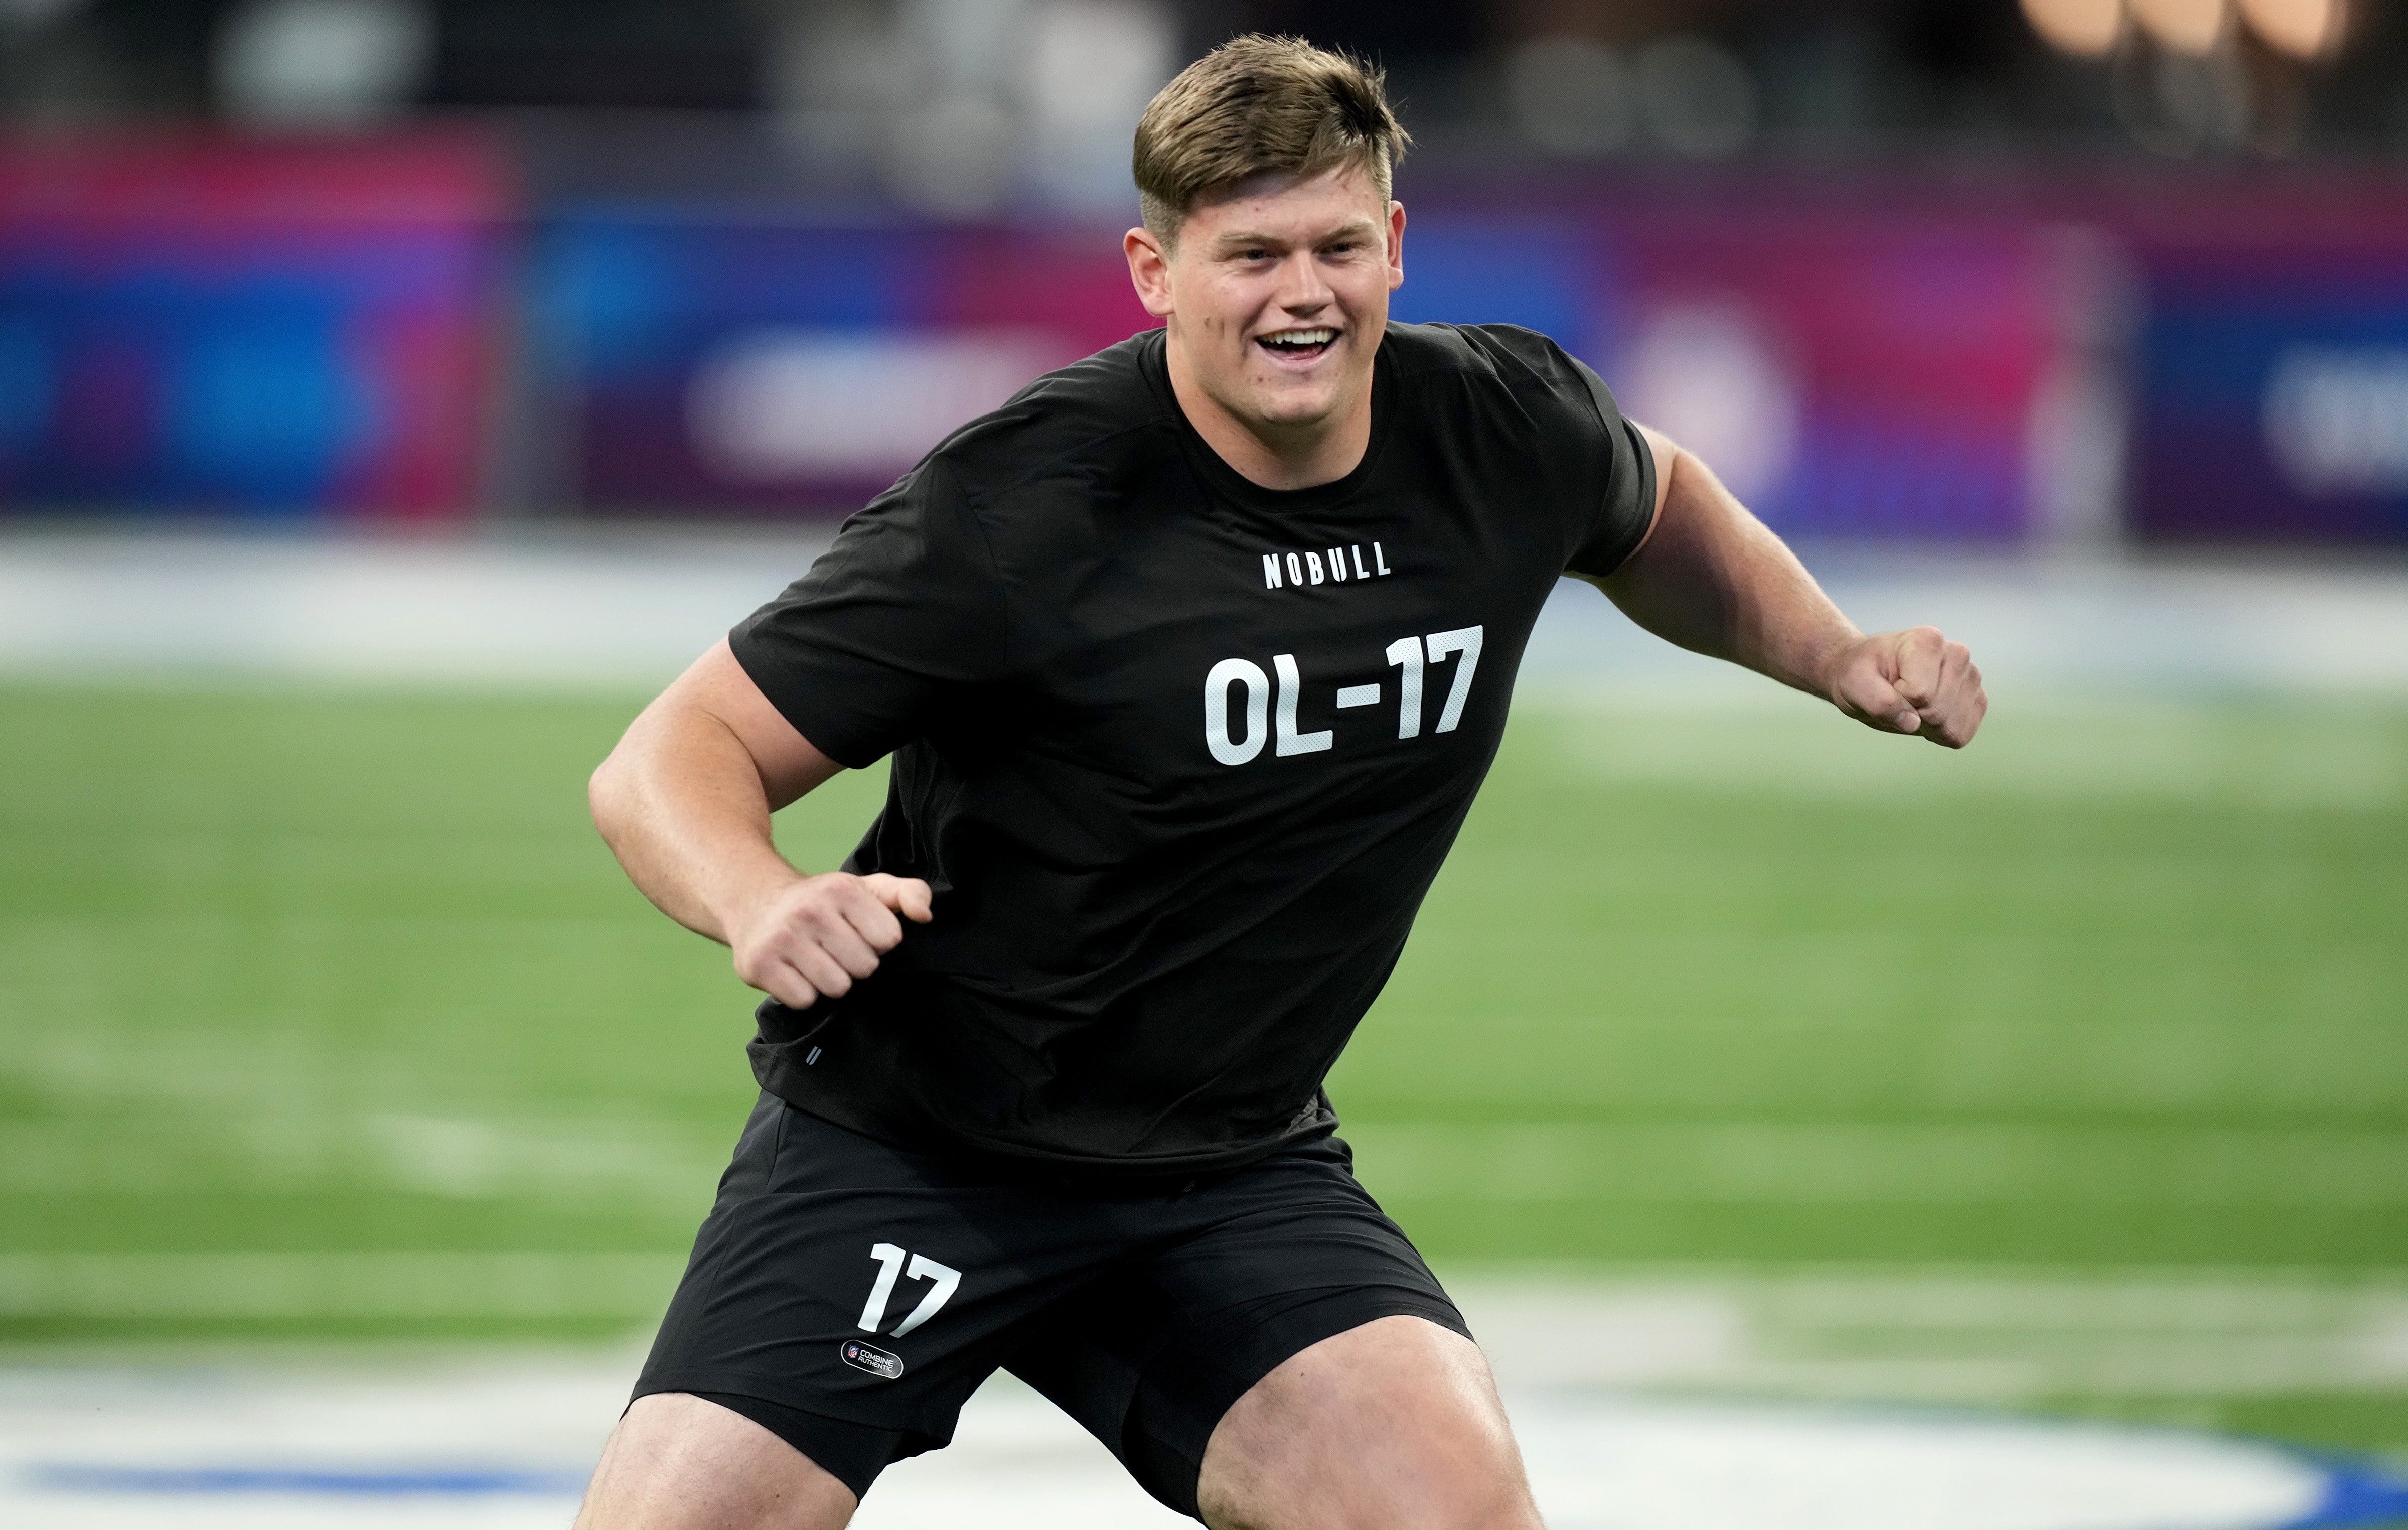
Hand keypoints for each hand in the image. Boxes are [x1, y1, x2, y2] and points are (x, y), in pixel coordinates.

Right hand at [728, 872, 933, 1008]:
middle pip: (864, 967)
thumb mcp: (868, 888)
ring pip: (836, 987)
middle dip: (854, 964)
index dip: (878, 942)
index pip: (889, 939)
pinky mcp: (759, 965)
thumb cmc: (823, 903)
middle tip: (834, 948)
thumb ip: (909, 893)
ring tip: (816, 960)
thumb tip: (925, 916)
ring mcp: (782, 938)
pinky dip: (803, 993)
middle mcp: (810, 910)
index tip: (859, 932)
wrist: (755, 904)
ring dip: (830, 981)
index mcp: (842, 889)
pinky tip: (796, 972)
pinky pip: (804, 1000)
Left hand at [1825, 626, 1985, 747]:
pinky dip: (1939, 734)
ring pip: (1952, 727)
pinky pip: (1961, 735)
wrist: (1869, 675)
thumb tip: (1913, 723)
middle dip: (1911, 715)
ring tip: (1911, 704)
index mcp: (1928, 641)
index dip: (1896, 700)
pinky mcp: (1977, 699)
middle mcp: (1957, 654)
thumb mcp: (1854, 684)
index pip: (1920, 693)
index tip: (1887, 685)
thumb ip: (1878, 701)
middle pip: (1937, 712)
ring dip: (1925, 726)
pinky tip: (1925, 715)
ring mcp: (1971, 677)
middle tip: (1898, 697)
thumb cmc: (1861, 675)